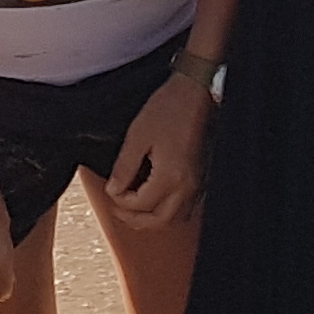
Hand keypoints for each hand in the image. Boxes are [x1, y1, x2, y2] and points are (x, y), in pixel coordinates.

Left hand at [103, 74, 210, 226]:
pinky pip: (186, 208)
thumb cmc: (168, 108)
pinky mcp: (202, 178)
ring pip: (175, 219)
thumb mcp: (137, 136)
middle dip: (134, 219)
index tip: (110, 190)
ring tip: (134, 209)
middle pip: (159, 221)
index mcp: (170, 176)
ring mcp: (198, 184)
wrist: (194, 93)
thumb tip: (114, 189)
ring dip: (152, 219)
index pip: (140, 205)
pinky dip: (169, 212)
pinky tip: (156, 201)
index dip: (120, 201)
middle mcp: (187, 186)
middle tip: (117, 209)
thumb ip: (124, 167)